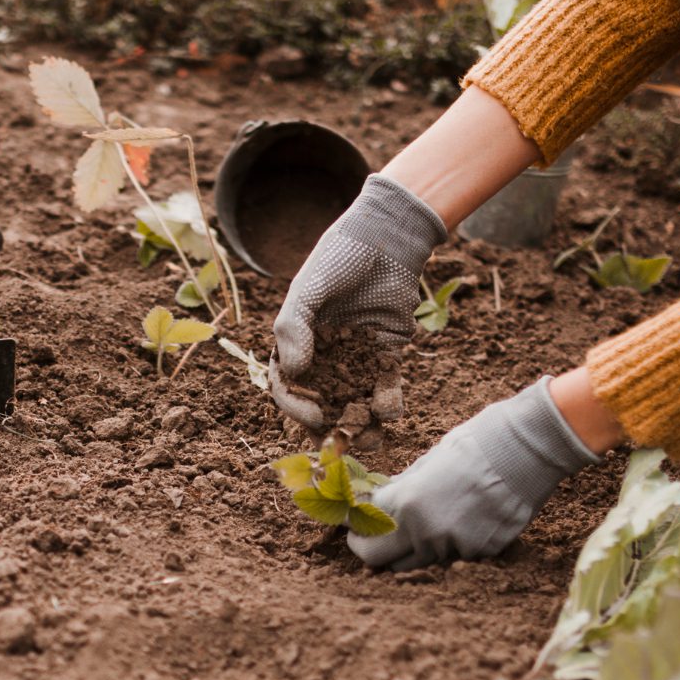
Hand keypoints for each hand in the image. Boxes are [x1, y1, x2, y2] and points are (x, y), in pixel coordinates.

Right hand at [270, 173, 446, 428]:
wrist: (387, 237)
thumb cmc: (339, 257)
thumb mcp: (307, 289)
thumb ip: (293, 328)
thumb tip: (292, 372)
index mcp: (295, 342)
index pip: (288, 385)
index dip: (296, 406)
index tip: (314, 416)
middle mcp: (323, 354)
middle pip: (320, 400)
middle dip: (330, 425)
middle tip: (341, 442)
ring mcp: (355, 356)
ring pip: (353, 399)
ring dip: (360, 422)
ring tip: (370, 440)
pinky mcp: (386, 352)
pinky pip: (384, 384)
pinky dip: (387, 401)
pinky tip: (390, 412)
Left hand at [348, 378, 600, 570]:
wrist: (528, 450)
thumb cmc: (474, 445)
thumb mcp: (426, 462)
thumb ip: (399, 490)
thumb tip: (376, 502)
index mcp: (407, 504)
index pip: (362, 528)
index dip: (352, 525)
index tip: (350, 522)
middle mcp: (427, 533)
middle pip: (379, 559)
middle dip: (369, 547)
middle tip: (369, 536)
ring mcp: (455, 547)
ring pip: (416, 561)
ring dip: (408, 547)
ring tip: (418, 522)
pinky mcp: (480, 553)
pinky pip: (451, 557)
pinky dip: (445, 545)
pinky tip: (457, 520)